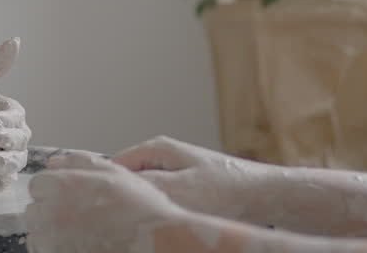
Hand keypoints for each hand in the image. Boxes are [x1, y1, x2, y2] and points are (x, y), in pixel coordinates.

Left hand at [0, 38, 30, 183]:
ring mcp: (7, 156)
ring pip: (16, 161)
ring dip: (6, 162)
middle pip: (18, 141)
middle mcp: (14, 135)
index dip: (4, 122)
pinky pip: (6, 180)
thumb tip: (14, 41)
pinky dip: (3, 180)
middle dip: (6, 141)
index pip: (15, 118)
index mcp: (11, 113)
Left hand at [25, 152, 202, 252]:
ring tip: (82, 232)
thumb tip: (54, 162)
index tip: (70, 196)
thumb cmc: (138, 208)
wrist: (154, 241)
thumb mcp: (112, 171)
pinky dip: (56, 249)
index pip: (37, 185)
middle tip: (80, 215)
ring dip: (52, 233)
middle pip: (34, 210)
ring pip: (38, 235)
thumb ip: (77, 161)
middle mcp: (51, 215)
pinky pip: (45, 252)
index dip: (55, 189)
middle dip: (51, 211)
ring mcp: (52, 242)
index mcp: (61, 187)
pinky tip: (80, 244)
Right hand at [114, 136, 276, 222]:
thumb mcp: (177, 187)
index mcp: (155, 148)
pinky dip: (160, 208)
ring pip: (144, 189)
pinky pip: (160, 196)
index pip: (112, 163)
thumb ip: (142, 183)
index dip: (105, 183)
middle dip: (127, 195)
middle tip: (127, 215)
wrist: (263, 195)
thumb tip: (113, 182)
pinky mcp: (184, 184)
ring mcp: (173, 169)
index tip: (103, 204)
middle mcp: (161, 154)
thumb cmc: (225, 190)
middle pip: (127, 177)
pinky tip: (167, 218)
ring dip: (146, 203)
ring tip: (152, 217)